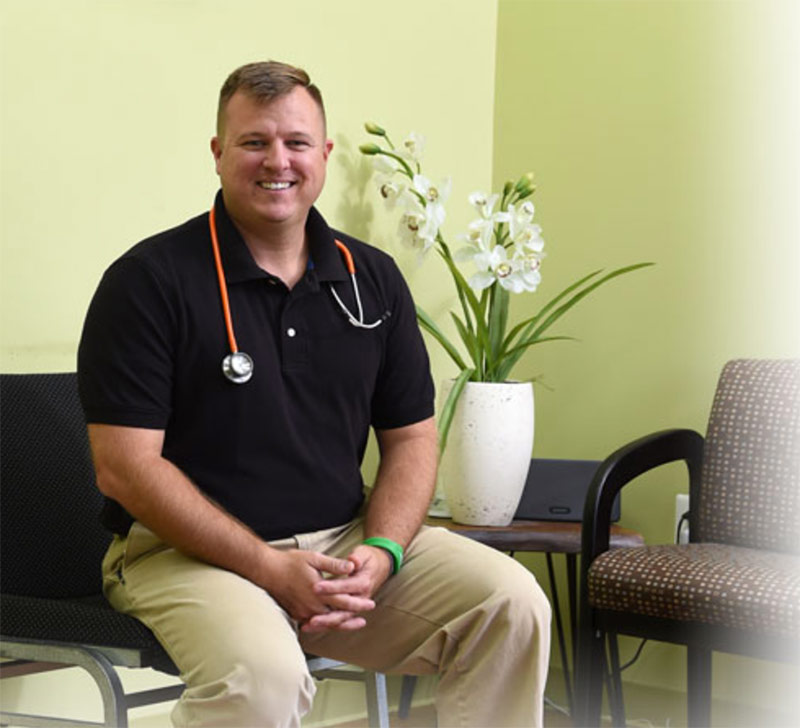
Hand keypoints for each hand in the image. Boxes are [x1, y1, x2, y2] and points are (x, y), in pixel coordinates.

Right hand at [260, 548, 375, 631]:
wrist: (267, 571)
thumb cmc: (290, 563)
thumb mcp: (314, 558)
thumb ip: (334, 565)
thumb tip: (352, 567)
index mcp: (319, 592)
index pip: (344, 602)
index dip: (359, 603)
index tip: (370, 604)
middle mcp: (312, 606)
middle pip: (337, 617)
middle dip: (352, 618)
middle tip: (364, 620)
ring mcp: (303, 612)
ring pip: (326, 623)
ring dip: (340, 624)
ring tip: (351, 624)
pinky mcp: (296, 614)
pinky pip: (314, 623)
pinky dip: (325, 624)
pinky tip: (330, 623)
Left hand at [307, 543, 392, 626]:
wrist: (378, 567)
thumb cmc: (368, 558)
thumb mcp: (364, 553)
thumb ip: (357, 557)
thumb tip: (353, 560)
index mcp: (363, 582)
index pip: (346, 587)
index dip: (332, 588)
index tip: (315, 587)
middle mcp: (361, 598)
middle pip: (344, 611)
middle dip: (327, 616)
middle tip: (312, 618)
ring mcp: (356, 606)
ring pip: (340, 619)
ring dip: (325, 624)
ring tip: (308, 626)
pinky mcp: (350, 609)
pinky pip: (338, 620)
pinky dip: (324, 625)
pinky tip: (308, 626)